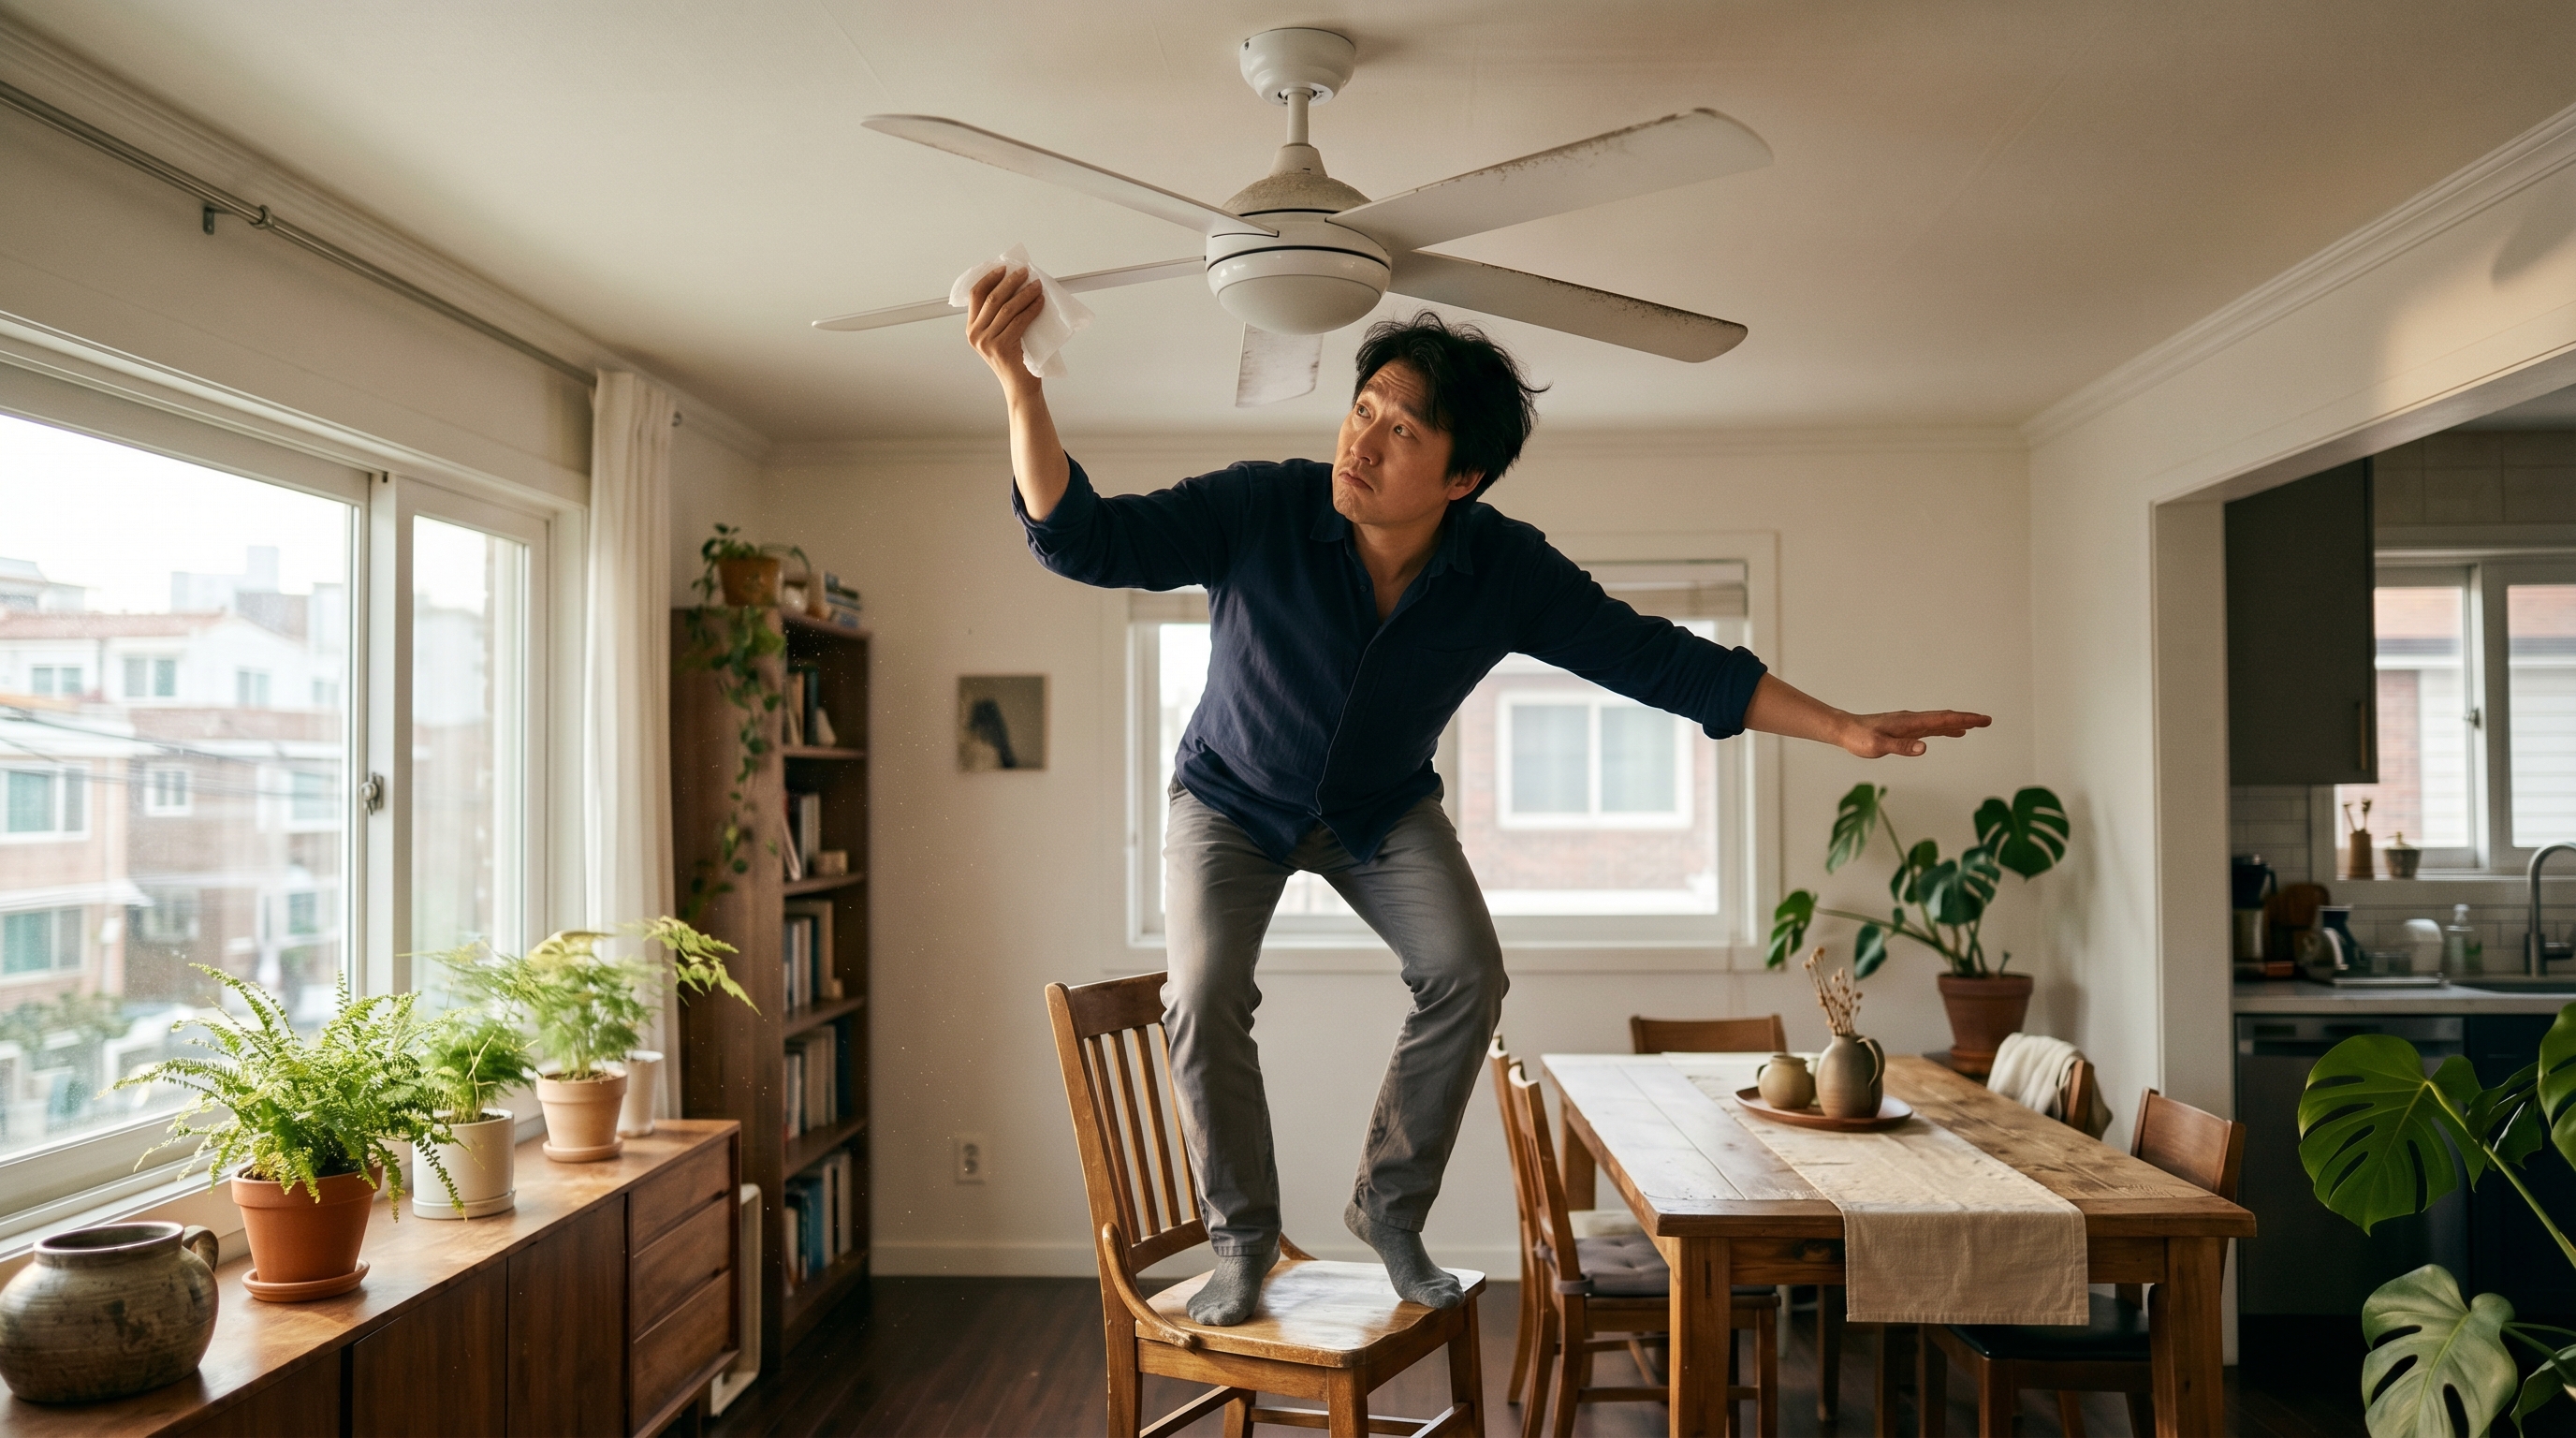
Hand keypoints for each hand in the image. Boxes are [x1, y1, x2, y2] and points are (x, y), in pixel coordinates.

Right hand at [965, 265, 1045, 398]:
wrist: (1019, 387)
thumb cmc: (1014, 360)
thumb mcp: (999, 336)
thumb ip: (998, 317)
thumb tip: (1014, 287)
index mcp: (971, 329)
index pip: (975, 295)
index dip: (989, 278)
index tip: (1003, 268)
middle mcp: (975, 335)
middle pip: (992, 298)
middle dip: (1010, 282)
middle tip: (1024, 272)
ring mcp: (987, 342)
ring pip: (1007, 308)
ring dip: (1024, 293)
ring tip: (1036, 285)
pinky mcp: (1002, 347)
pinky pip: (1019, 321)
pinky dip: (1031, 308)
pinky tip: (1040, 302)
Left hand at [1836, 709, 1992, 757]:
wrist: (1845, 730)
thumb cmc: (1859, 738)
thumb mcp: (1878, 745)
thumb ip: (1901, 747)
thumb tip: (1924, 748)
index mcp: (1910, 723)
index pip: (1943, 720)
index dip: (1964, 719)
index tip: (1983, 720)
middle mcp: (1913, 720)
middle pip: (1945, 718)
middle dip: (1967, 719)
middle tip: (1987, 721)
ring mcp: (1910, 724)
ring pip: (1940, 722)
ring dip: (1958, 723)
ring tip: (1976, 725)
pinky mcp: (1906, 729)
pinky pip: (1931, 728)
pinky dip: (1945, 729)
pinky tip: (1952, 733)